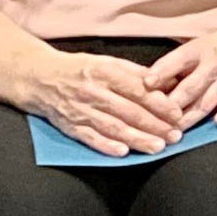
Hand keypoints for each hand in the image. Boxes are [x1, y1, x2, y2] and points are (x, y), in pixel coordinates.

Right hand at [20, 48, 188, 155]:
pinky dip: (106, 146)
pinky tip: (123, 152)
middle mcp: (93, 91)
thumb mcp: (108, 62)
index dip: (159, 103)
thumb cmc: (81, 70)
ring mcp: (80, 110)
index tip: (177, 113)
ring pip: (113, 127)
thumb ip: (136, 73)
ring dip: (137, 138)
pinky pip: (90, 138)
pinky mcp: (70, 126)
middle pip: (128, 111)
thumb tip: (168, 82)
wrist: (39, 78)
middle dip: (154, 125)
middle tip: (175, 135)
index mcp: (105, 71)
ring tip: (157, 147)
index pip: (137, 89)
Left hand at [146, 24, 216, 128]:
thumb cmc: (209, 50)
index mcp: (196, 51)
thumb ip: (171, 67)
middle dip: (173, 104)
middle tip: (155, 120)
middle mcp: (212, 64)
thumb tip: (144, 87)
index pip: (177, 60)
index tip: (147, 83)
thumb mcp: (190, 49)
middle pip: (191, 86)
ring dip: (191, 116)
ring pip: (207, 100)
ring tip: (175, 131)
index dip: (162, 72)